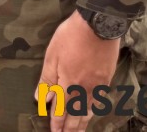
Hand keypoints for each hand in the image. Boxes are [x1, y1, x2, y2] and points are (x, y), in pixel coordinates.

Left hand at [39, 11, 120, 131]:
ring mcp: (97, 85)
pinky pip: (99, 101)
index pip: (61, 110)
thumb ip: (46, 80)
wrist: (98, 26)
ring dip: (83, 123)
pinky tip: (92, 113)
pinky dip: (94, 111)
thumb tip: (39, 98)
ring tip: (79, 131)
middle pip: (76, 114)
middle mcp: (84, 90)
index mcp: (68, 84)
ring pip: (89, 110)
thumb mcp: (51, 56)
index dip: (57, 123)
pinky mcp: (106, 79)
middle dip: (70, 128)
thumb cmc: (70, 38)